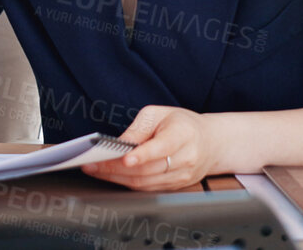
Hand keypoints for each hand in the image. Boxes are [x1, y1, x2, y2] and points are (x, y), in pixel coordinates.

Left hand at [79, 105, 225, 190]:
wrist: (211, 142)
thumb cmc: (181, 124)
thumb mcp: (159, 114)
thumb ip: (138, 128)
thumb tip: (118, 144)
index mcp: (183, 134)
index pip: (162, 148)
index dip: (142, 155)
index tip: (125, 158)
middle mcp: (186, 158)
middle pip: (148, 169)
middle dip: (116, 168)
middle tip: (92, 164)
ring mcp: (182, 176)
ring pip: (145, 182)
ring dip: (117, 178)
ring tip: (94, 170)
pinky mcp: (176, 187)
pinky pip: (147, 188)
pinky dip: (127, 183)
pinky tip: (110, 176)